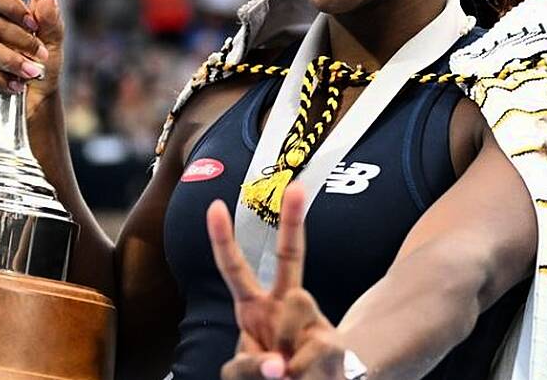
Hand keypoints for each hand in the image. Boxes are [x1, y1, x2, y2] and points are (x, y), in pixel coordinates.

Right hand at [0, 0, 63, 119]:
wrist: (35, 97)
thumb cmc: (39, 63)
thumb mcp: (51, 41)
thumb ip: (50, 21)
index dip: (14, 8)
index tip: (34, 24)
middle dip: (22, 41)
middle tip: (42, 55)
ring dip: (13, 61)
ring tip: (32, 73)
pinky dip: (0, 79)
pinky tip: (15, 86)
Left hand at [208, 185, 348, 379]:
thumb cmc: (269, 379)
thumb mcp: (241, 374)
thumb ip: (248, 366)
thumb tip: (279, 366)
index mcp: (254, 308)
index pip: (235, 269)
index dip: (223, 239)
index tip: (214, 205)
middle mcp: (284, 305)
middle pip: (290, 256)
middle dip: (293, 220)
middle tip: (297, 185)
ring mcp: (311, 319)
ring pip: (299, 300)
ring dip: (284, 338)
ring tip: (284, 370)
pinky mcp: (333, 340)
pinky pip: (311, 346)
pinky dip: (298, 370)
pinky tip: (300, 377)